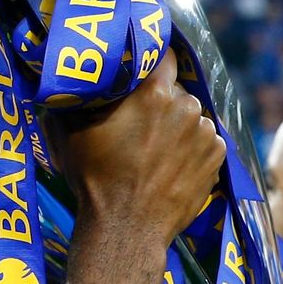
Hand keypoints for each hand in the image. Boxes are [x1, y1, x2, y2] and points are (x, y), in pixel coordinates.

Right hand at [45, 53, 224, 245]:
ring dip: (178, 125)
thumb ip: (74, 99)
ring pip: (192, 116)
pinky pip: (205, 140)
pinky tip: (170, 164)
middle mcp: (186, 106)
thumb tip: (66, 81)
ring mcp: (205, 133)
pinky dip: (192, 147)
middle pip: (176, 89)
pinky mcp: (216, 158)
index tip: (142, 66)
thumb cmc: (94, 178)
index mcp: (152, 92)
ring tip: (156, 149)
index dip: (151, 59)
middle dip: (161, 99)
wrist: (126, 228)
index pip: (162, 55)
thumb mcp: (69, 132)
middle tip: (141, 121)